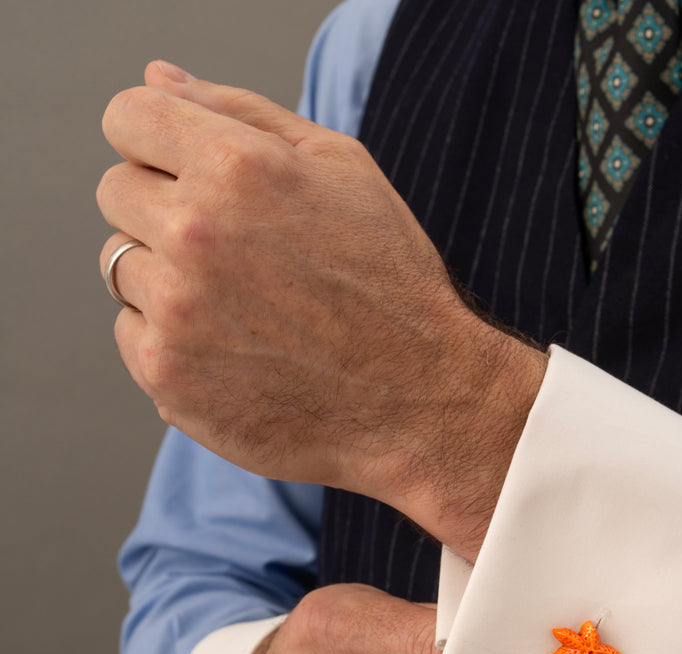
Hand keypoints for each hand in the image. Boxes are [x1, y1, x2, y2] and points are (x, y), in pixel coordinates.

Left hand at [97, 62, 545, 560]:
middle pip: (118, 192)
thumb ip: (243, 113)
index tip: (192, 171)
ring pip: (123, 267)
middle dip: (166, 209)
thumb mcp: (344, 170)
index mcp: (236, 168)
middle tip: (240, 252)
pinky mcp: (167, 376)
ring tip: (248, 308)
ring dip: (170, 278)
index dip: (162, 141)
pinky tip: (239, 351)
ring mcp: (176, 312)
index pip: (130, 118)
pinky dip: (173, 340)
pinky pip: (133, 334)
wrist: (419, 400)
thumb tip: (158, 80)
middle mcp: (194, 235)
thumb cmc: (390, 281)